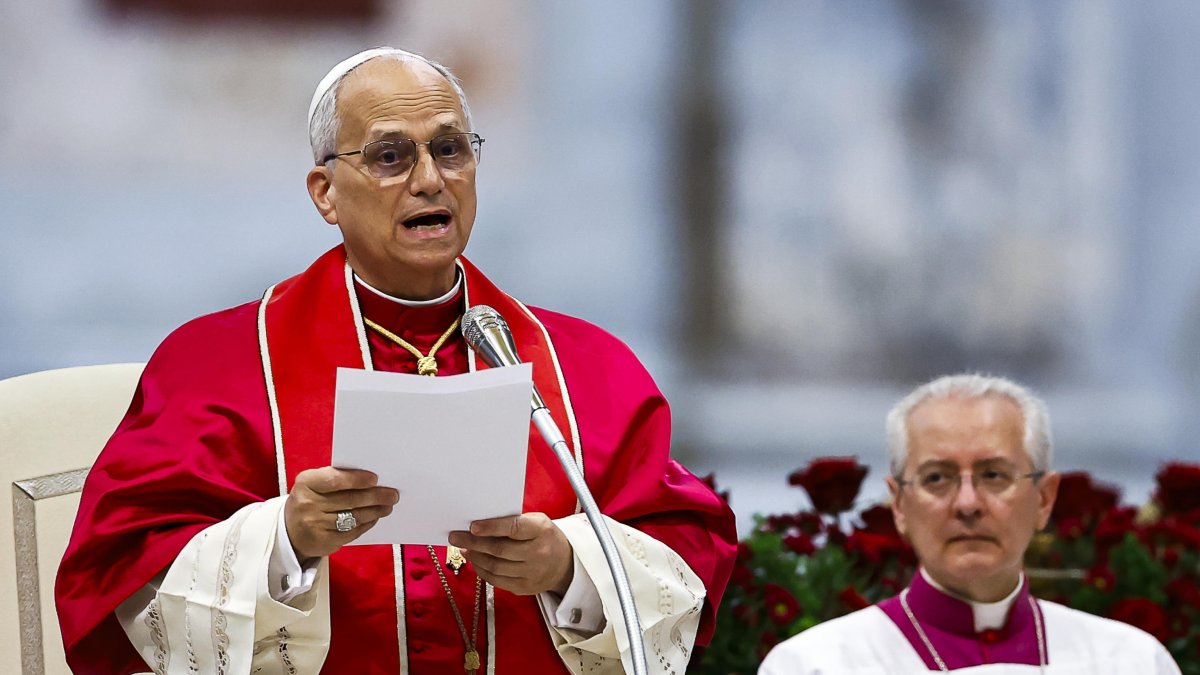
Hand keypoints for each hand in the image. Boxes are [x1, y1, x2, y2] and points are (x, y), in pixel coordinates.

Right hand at [284, 467, 398, 559]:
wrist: (289, 531)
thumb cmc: (309, 500)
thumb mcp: (313, 485)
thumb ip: (336, 479)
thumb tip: (371, 479)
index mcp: (306, 483)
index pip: (334, 479)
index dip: (356, 479)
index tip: (375, 479)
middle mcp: (308, 504)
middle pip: (349, 500)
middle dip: (375, 496)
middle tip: (393, 494)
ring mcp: (315, 525)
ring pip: (354, 517)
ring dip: (375, 511)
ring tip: (388, 506)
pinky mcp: (324, 542)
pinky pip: (352, 532)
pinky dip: (367, 524)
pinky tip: (375, 518)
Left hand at [448, 513, 573, 595]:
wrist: (565, 564)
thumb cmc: (544, 537)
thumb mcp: (537, 522)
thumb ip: (513, 521)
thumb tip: (480, 525)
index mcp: (541, 531)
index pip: (514, 528)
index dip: (492, 528)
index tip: (473, 526)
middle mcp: (538, 553)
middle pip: (499, 550)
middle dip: (474, 543)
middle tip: (455, 536)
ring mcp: (532, 573)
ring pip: (495, 567)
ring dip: (475, 557)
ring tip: (464, 548)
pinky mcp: (524, 588)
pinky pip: (497, 580)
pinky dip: (482, 570)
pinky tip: (475, 560)